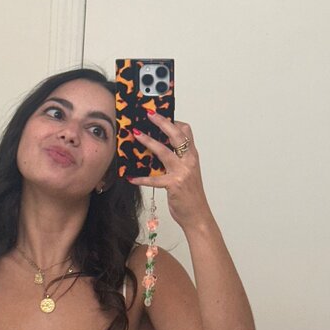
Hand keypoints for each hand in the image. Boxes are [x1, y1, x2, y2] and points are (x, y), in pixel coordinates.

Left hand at [127, 111, 211, 229]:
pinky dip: (141, 178)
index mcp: (192, 156)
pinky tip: (131, 178)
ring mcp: (182, 172)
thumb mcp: (186, 172)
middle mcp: (189, 161)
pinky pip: (154, 179)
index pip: (186, 131)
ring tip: (136, 135)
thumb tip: (157, 150)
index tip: (161, 115)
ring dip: (148, 142)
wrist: (198, 215)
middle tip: (149, 114)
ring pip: (164, 152)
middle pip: (177, 135)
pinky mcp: (174, 185)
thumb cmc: (190, 194)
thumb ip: (176, 160)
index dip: (174, 121)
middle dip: (163, 122)